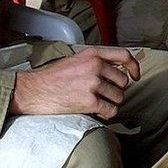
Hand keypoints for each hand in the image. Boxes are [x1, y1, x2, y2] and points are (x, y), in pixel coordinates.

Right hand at [10, 47, 140, 119]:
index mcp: (93, 54)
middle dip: (116, 90)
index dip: (134, 66)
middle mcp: (95, 66)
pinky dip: (108, 114)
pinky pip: (111, 110)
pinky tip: (99, 112)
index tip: (135, 75)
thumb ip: (96, 61)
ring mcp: (93, 83)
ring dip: (112, 103)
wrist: (32, 90)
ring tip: (98, 103)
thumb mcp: (76, 59)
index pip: (124, 55)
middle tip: (104, 94)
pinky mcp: (89, 101)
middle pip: (123, 81)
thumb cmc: (52, 77)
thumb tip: (117, 70)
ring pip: (119, 97)